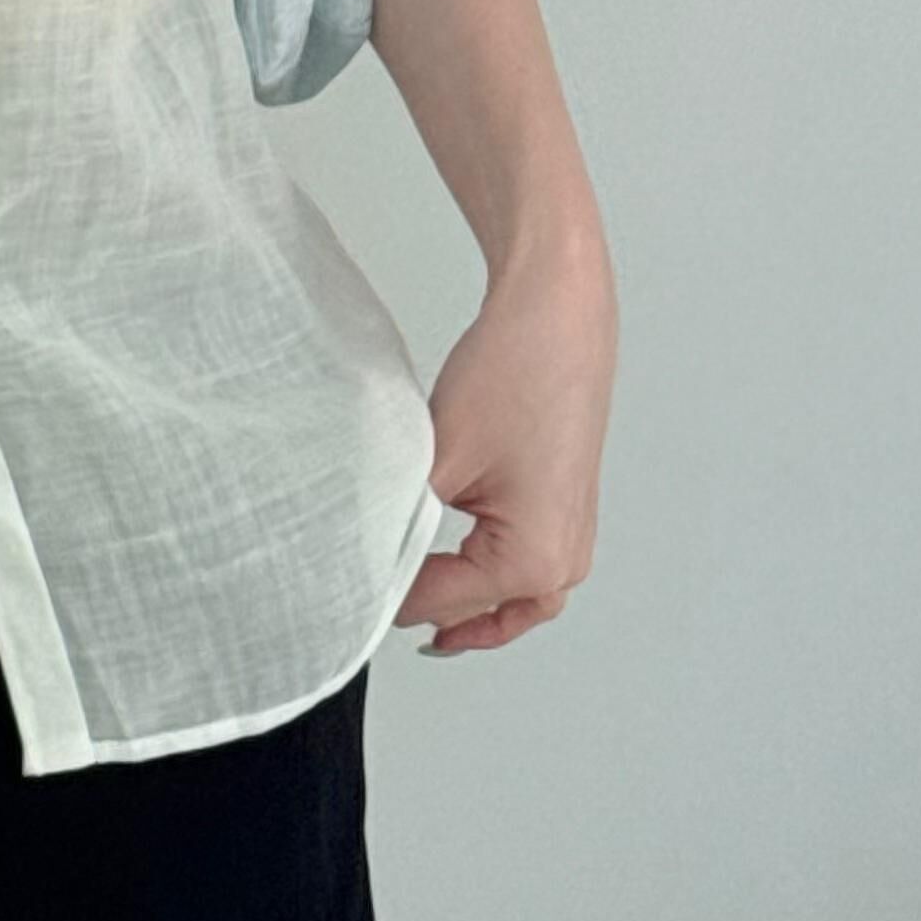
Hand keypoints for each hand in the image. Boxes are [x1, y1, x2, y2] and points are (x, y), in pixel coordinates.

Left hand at [389, 244, 616, 655]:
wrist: (557, 310)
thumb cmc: (516, 373)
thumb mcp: (438, 458)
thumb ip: (403, 524)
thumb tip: (372, 560)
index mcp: (537, 561)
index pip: (442, 602)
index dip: (389, 592)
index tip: (346, 588)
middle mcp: (566, 559)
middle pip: (481, 610)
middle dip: (429, 610)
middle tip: (369, 600)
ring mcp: (573, 535)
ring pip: (511, 600)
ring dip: (463, 604)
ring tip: (410, 604)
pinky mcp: (567, 508)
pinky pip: (526, 567)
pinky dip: (489, 577)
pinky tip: (452, 570)